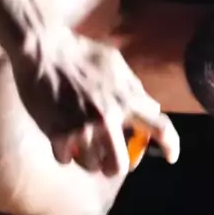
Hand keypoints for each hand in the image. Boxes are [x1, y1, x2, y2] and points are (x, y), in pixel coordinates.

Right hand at [11, 29, 179, 175]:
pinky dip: (64, 153)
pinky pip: (66, 160)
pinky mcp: (57, 133)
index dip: (171, 145)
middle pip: (120, 165)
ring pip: (92, 166)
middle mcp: (108, 117)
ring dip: (87, 159)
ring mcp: (82, 127)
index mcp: (127, 98)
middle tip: (108, 160)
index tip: (171, 157)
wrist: (42, 48)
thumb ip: (133, 88)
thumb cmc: (80, 52)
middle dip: (115, 166)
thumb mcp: (115, 63)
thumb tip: (149, 107)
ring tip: (81, 146)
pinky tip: (62, 140)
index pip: (160, 127)